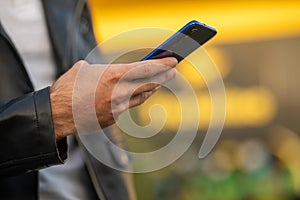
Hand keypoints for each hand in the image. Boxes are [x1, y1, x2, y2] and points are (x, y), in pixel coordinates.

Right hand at [50, 57, 176, 139]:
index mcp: (114, 75)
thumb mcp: (85, 69)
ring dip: (150, 89)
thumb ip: (103, 70)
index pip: (145, 68)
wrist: (58, 113)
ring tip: (157, 83)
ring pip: (141, 97)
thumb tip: (109, 72)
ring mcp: (118, 107)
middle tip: (172, 72)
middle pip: (149, 83)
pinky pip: (126, 107)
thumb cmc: (69, 88)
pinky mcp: (114, 118)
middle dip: (163, 76)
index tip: (172, 60)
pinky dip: (130, 100)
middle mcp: (120, 92)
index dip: (161, 64)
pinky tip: (130, 96)